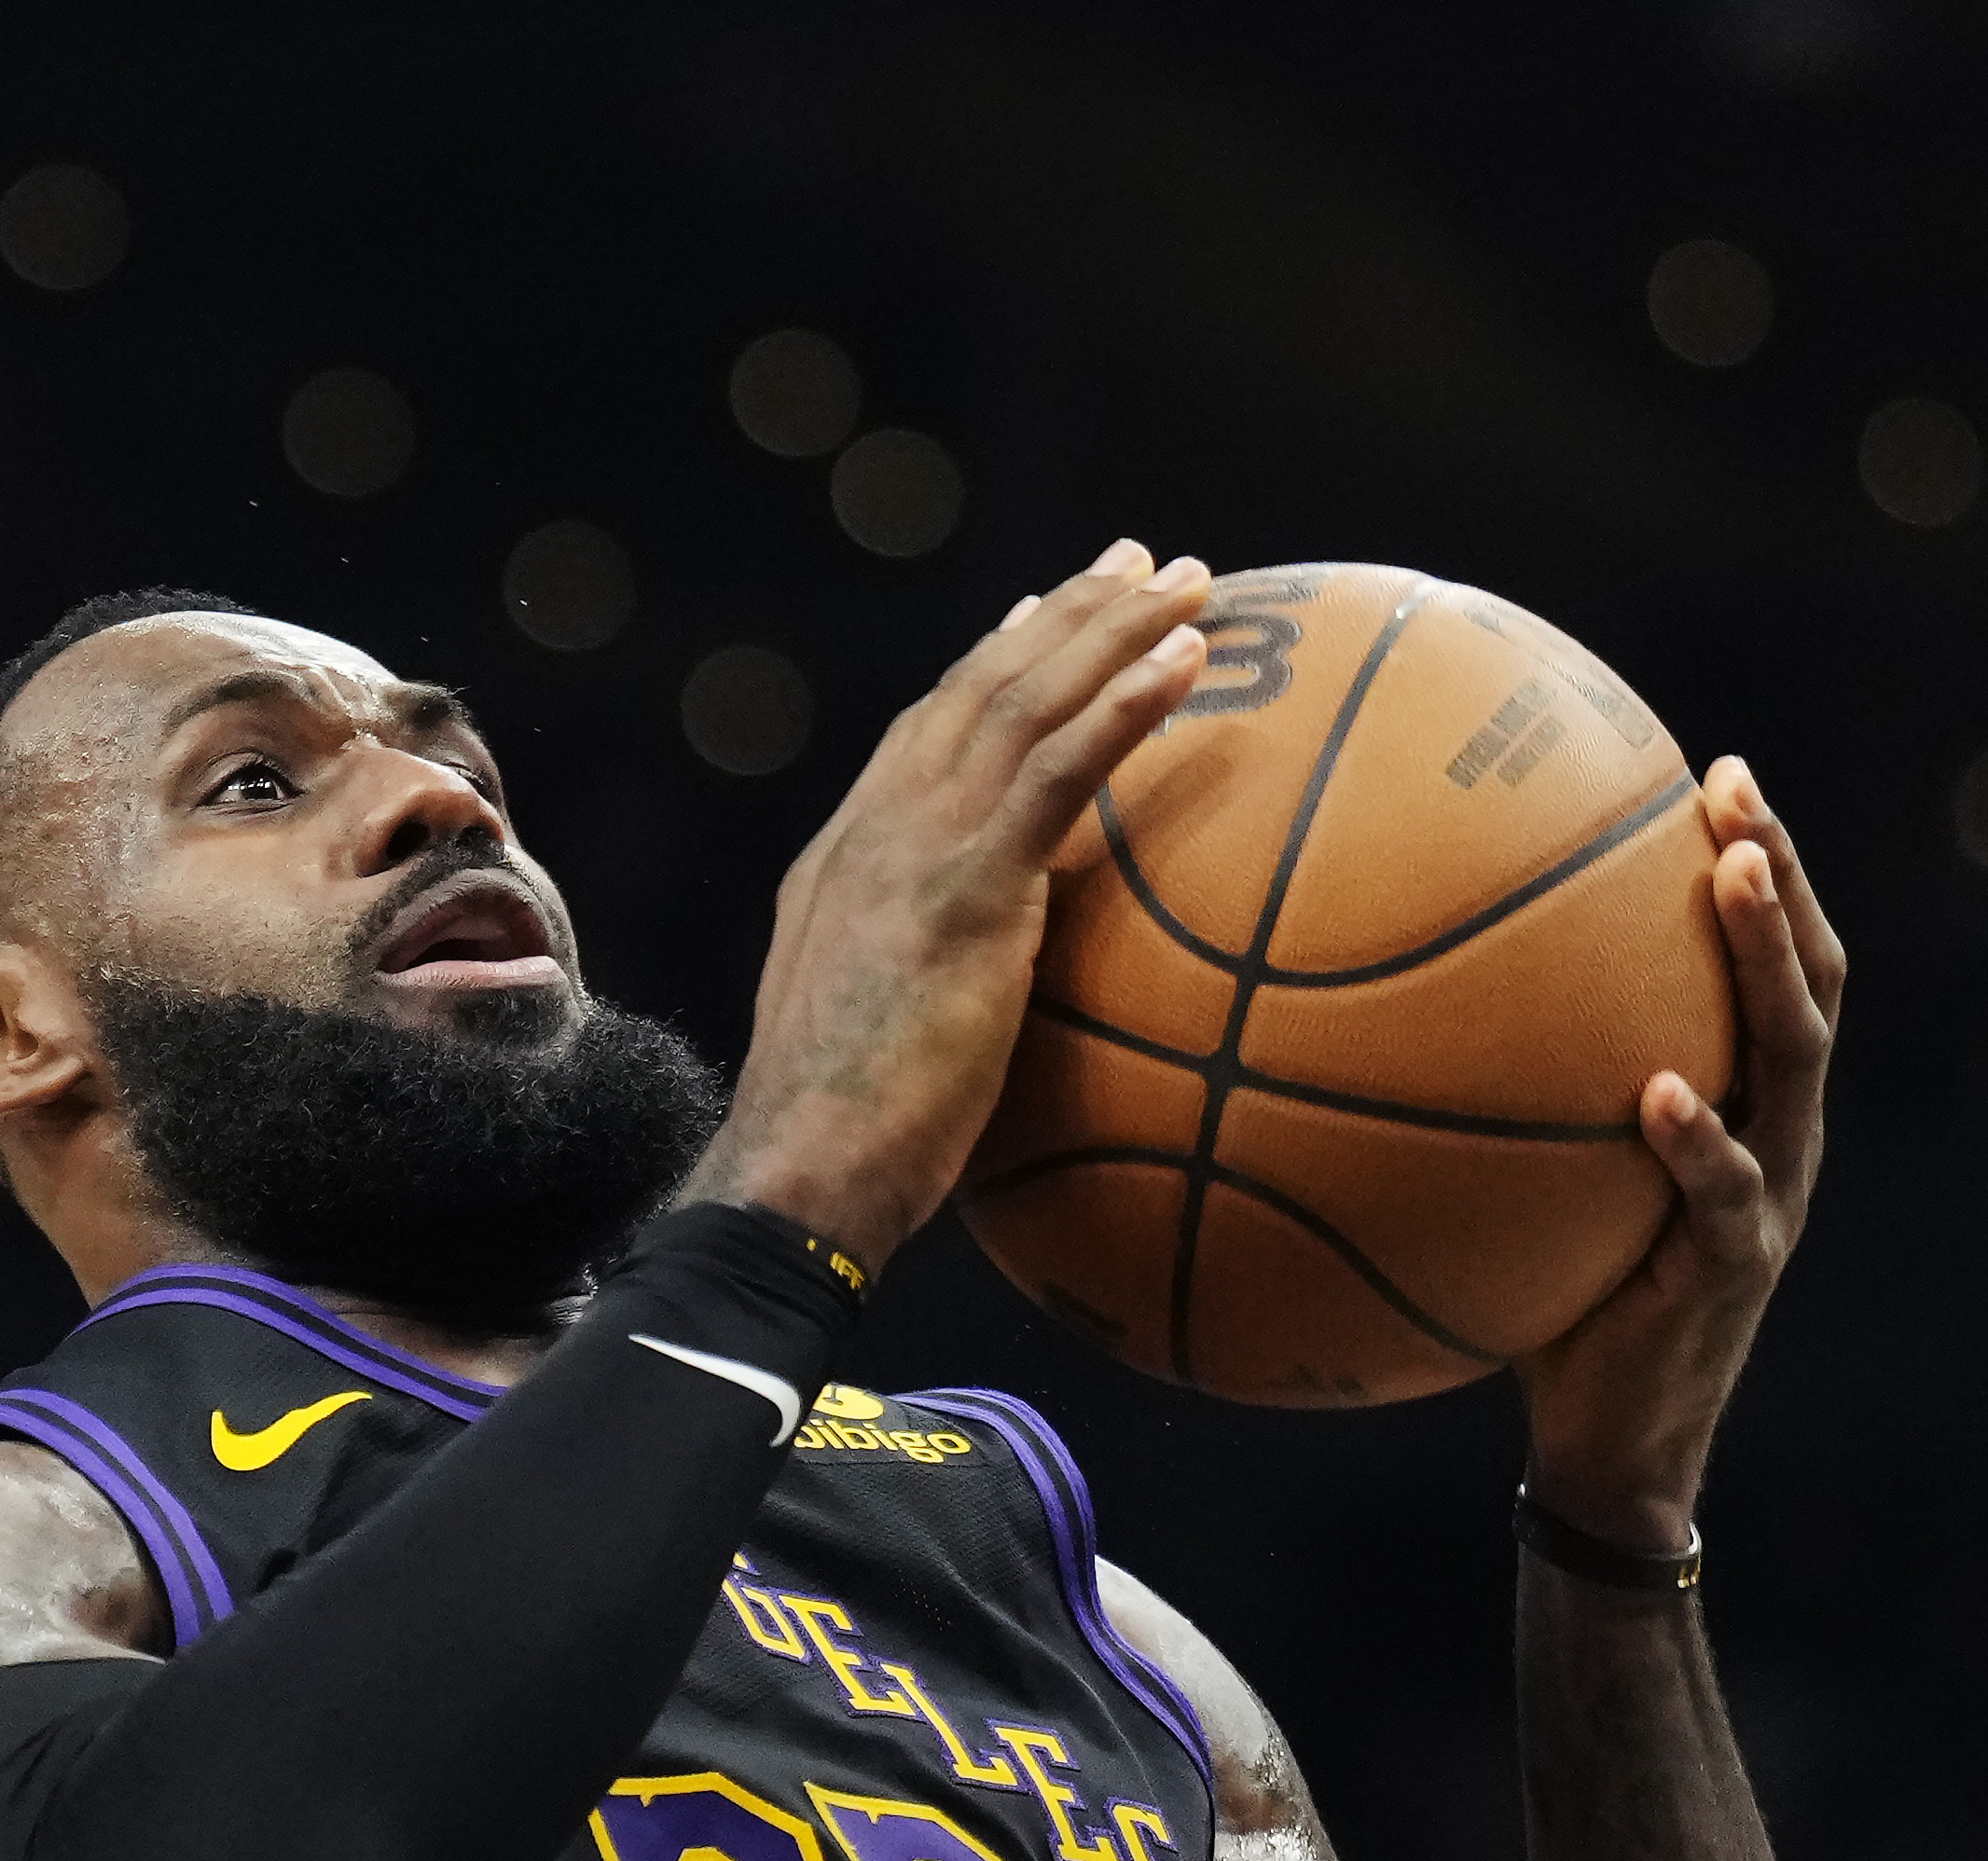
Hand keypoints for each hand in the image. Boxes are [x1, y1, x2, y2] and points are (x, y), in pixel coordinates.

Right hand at [696, 545, 1216, 1267]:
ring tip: (1188, 584)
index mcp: (851, 859)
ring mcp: (919, 848)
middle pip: (982, 690)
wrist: (799, 1170)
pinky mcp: (969, 887)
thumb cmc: (845, 1145)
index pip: (928, 734)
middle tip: (1139, 564)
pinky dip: (1125, 702)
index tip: (1040, 618)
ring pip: (1027, 703)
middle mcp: (878, 828)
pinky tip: (1184, 661)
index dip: (990, 670)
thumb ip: (922, 986)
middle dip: (1065, 615)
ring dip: (1112, 631)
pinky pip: (1063, 769)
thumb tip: (971, 1001)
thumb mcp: (877, 1039)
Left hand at [1509, 761, 1845, 1549]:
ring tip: (1728, 879)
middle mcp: (1778, 1133)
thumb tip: (1376, 1001)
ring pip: (1794, 1057)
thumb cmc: (1557, 1305)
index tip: (1713, 771)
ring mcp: (1772, 1197)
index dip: (1762, 864)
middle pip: (1808, 978)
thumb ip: (1509, 1098)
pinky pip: (1727, 1191)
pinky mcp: (1737, 1269)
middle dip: (1778, 874)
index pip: (1774, 961)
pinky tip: (1662, 1092)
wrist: (1608, 1452)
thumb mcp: (1538, 1183)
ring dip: (1764, 961)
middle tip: (1732, 787)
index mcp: (1746, 1102)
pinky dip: (1699, 1138)